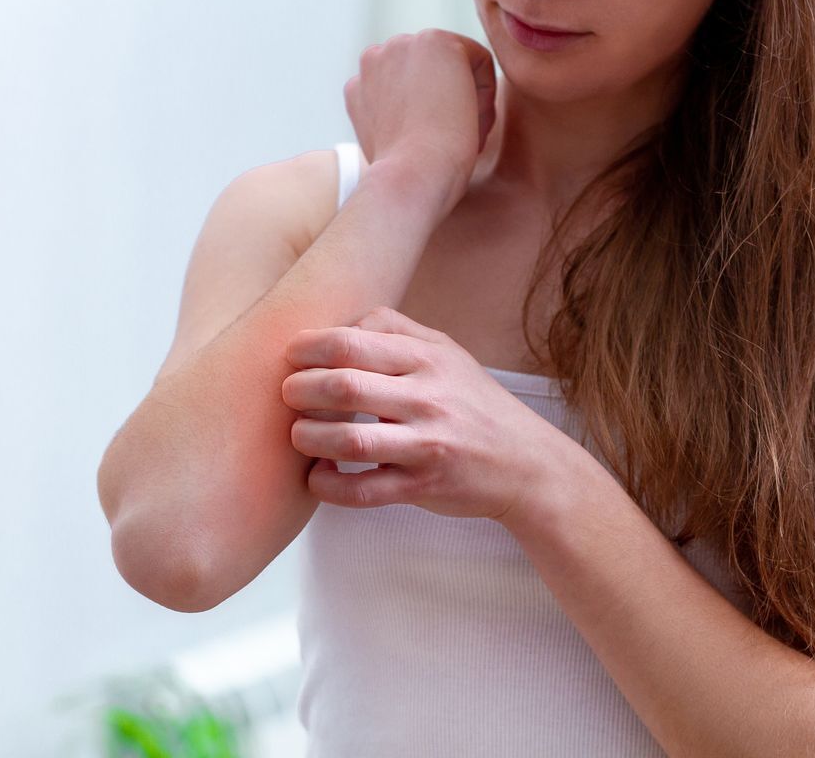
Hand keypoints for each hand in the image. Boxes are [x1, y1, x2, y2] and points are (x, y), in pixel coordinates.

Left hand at [281, 306, 561, 522]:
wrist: (525, 463)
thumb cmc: (475, 404)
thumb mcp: (447, 353)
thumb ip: (396, 330)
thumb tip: (339, 323)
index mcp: (429, 359)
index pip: (351, 342)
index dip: (308, 347)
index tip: (291, 356)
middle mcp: (428, 398)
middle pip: (342, 387)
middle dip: (299, 390)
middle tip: (288, 395)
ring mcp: (427, 445)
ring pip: (348, 441)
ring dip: (307, 438)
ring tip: (300, 435)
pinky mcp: (424, 486)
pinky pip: (362, 490)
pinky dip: (327, 485)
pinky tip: (318, 475)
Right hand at [344, 28, 497, 213]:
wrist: (409, 179)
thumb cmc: (407, 179)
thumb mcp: (391, 145)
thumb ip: (396, 118)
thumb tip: (418, 116)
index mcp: (361, 86)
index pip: (412, 90)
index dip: (432, 119)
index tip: (436, 149)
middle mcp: (374, 58)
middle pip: (433, 74)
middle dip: (449, 105)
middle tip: (453, 143)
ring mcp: (403, 45)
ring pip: (456, 67)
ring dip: (467, 101)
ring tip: (461, 136)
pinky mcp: (436, 42)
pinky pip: (480, 60)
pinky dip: (485, 94)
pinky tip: (472, 124)